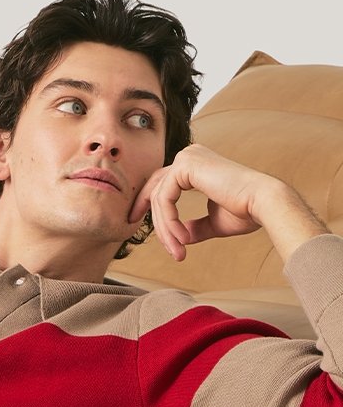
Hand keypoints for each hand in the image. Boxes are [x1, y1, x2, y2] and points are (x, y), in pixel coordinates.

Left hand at [127, 143, 273, 261]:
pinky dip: (169, 222)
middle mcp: (190, 155)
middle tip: (158, 243)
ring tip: (178, 250)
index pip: (163, 183)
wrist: (264, 204)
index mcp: (196, 164)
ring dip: (165, 229)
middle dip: (151, 217)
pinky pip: (164, 198)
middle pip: (157, 188)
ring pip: (159, 197)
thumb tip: (182, 236)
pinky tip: (183, 238)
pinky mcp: (186, 165)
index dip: (150, 205)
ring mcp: (187, 157)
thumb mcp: (214, 221)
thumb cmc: (247, 211)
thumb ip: (196, 227)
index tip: (142, 225)